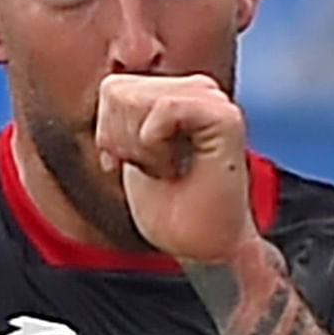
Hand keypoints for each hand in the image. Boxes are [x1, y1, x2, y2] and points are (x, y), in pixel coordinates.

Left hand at [95, 74, 258, 264]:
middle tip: (159, 172)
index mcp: (176, 93)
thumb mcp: (129, 150)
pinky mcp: (225, 117)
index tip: (130, 166)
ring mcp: (214, 101)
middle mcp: (197, 90)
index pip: (112, 88)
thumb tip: (109, 86)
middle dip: (122, 142)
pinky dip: (157, 147)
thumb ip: (121, 113)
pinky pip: (165, 108)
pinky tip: (177, 168)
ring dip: (141, 150)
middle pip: (117, 93)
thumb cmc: (171, 208)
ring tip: (171, 171)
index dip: (108, 133)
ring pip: (136, 100)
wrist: (205, 248)